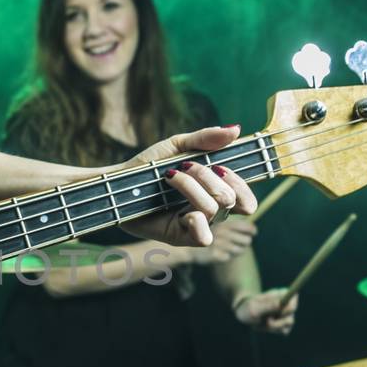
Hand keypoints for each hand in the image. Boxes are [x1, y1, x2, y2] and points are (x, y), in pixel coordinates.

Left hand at [121, 125, 255, 248]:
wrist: (119, 182)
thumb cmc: (150, 166)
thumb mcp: (179, 146)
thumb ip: (207, 139)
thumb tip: (236, 129)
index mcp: (215, 193)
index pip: (247, 200)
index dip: (241, 183)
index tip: (220, 166)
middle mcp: (210, 211)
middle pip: (231, 200)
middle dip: (208, 177)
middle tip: (184, 166)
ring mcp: (195, 225)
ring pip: (214, 210)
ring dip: (191, 187)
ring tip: (169, 176)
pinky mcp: (179, 237)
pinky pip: (203, 237)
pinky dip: (196, 220)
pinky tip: (181, 209)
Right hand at [180, 213, 255, 266]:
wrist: (184, 241)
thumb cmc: (202, 229)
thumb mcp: (215, 219)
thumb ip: (231, 221)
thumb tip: (252, 228)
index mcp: (225, 221)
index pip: (249, 228)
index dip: (251, 230)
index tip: (252, 232)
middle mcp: (224, 232)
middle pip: (246, 241)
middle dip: (245, 240)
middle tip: (240, 240)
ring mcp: (220, 245)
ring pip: (240, 250)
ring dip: (237, 248)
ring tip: (228, 245)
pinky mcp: (216, 256)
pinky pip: (229, 257)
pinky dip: (226, 255)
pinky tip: (220, 251)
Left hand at [234, 289, 296, 334]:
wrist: (243, 316)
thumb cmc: (248, 308)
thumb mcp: (254, 307)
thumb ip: (268, 306)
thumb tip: (281, 304)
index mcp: (280, 294)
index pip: (293, 297)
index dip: (289, 306)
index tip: (279, 311)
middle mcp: (286, 303)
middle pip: (291, 313)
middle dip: (278, 320)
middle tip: (267, 320)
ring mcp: (286, 314)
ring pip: (288, 324)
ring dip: (274, 326)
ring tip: (263, 323)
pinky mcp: (284, 324)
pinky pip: (284, 331)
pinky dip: (274, 330)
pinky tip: (266, 327)